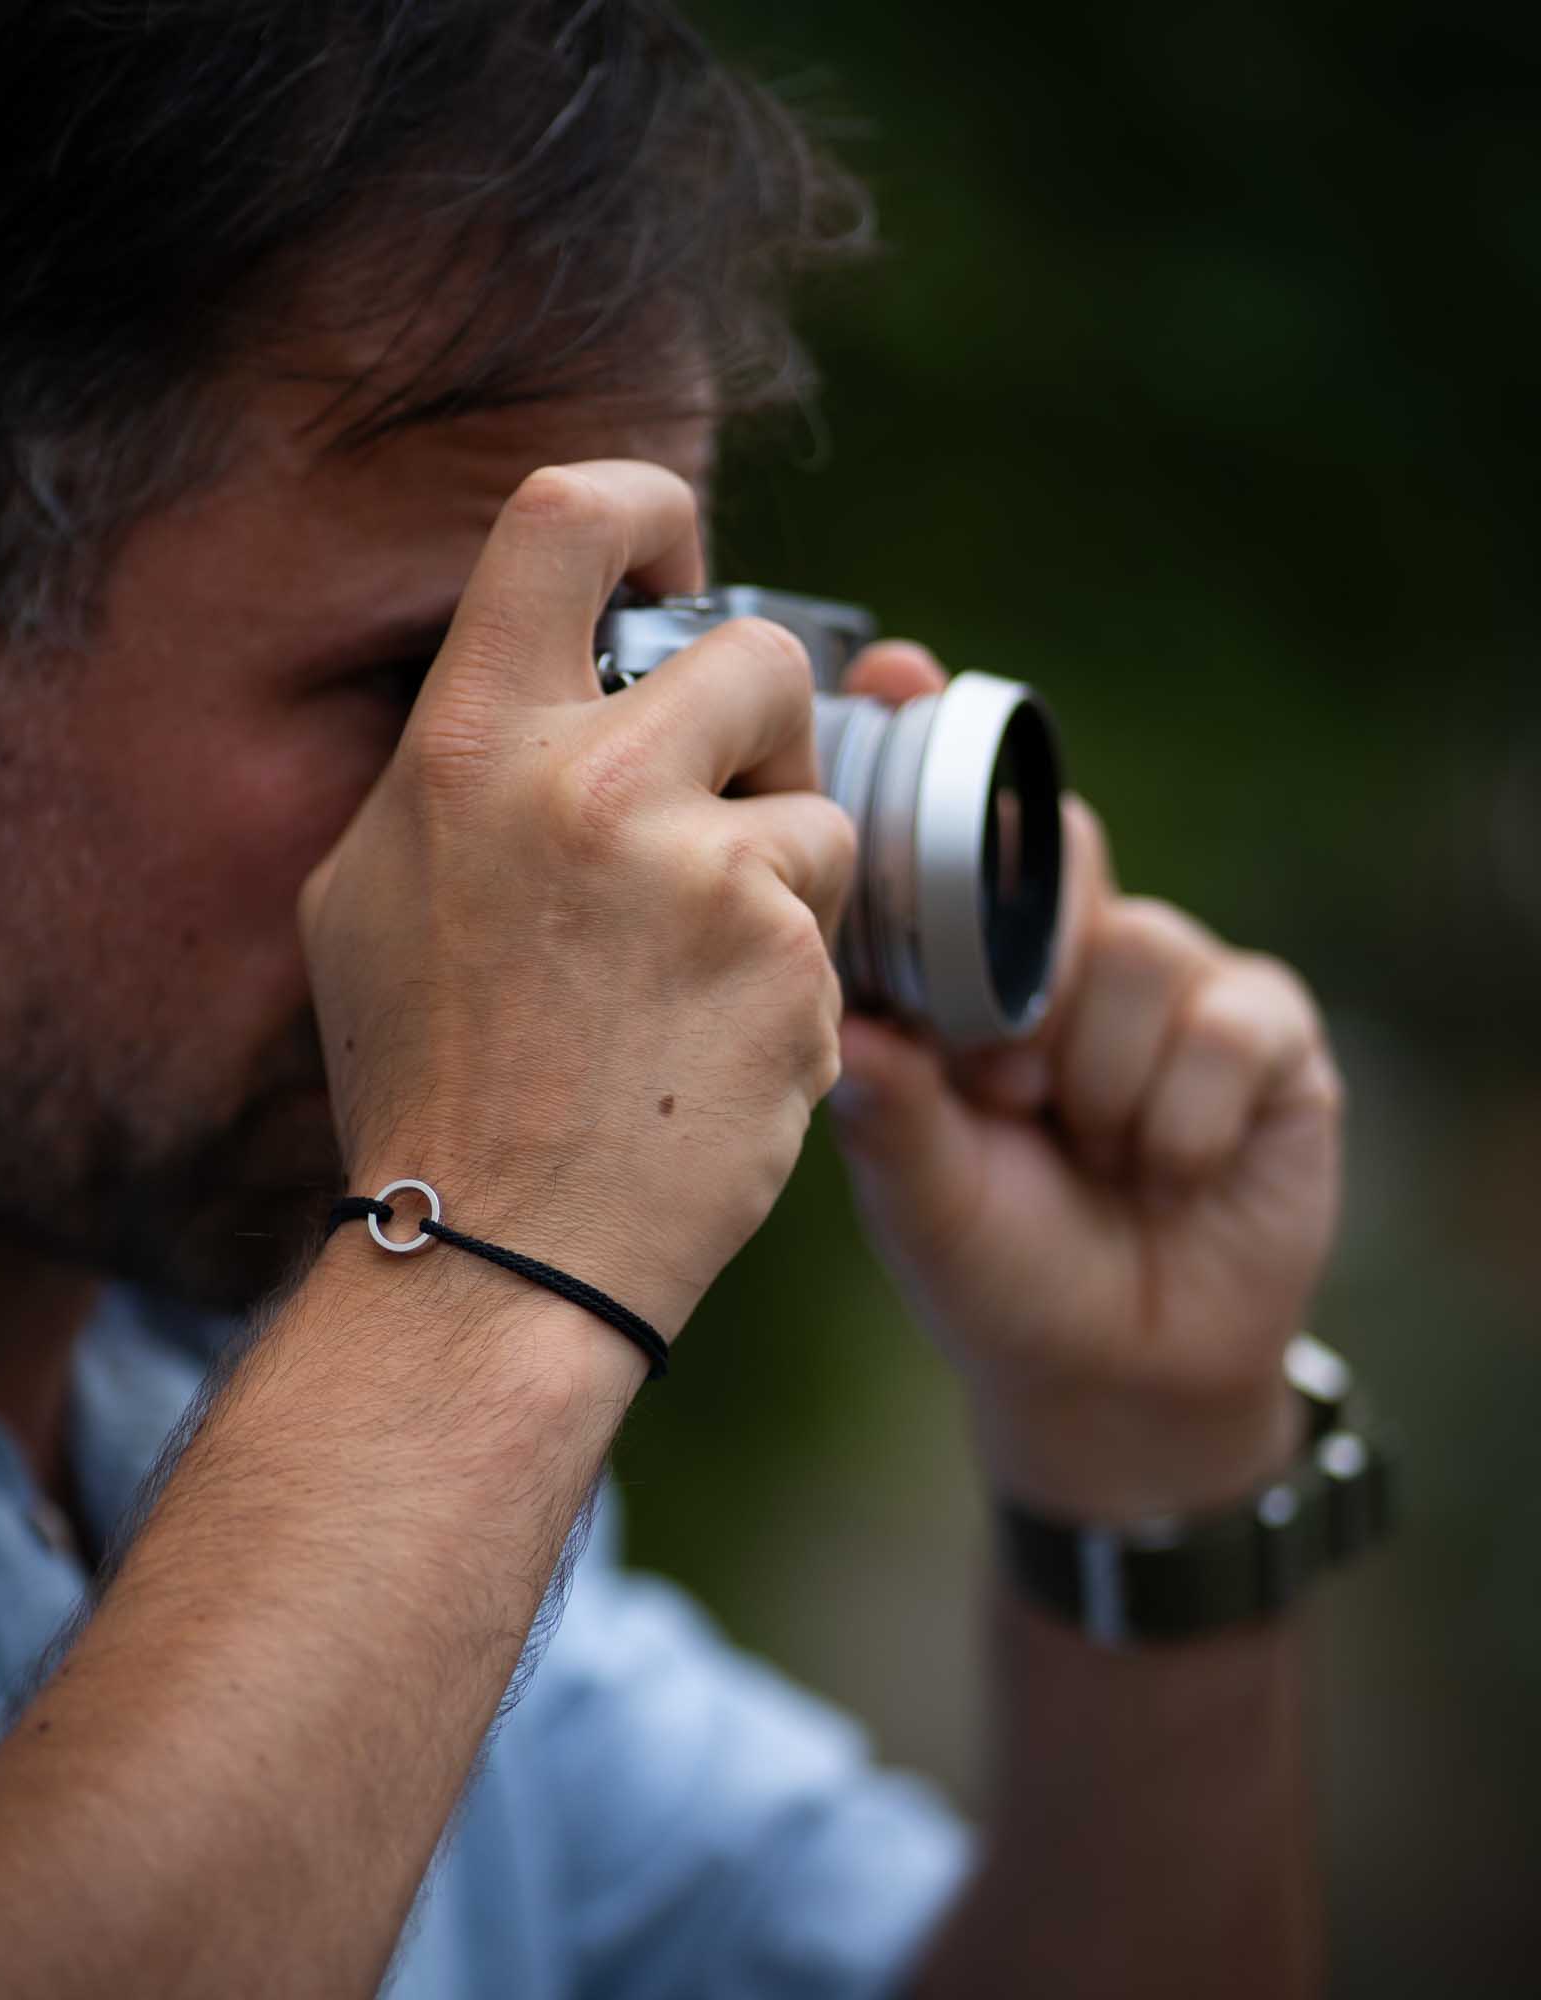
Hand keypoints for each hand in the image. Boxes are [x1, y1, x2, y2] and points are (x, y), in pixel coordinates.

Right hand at [298, 464, 855, 1349]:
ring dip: (779, 879)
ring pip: (814, 812)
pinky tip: (709, 1048)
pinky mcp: (790, 969)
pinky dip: (790, 982)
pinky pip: (828, 931)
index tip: (678, 565)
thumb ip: (467, 766)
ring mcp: (704, 877)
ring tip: (691, 978)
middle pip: (758, 657)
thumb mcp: (371, 889)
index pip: (568, 516)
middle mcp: (589, 784)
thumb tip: (561, 686)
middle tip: (724, 813)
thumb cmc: (422, 1073)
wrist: (488, 1253)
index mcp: (470, 745)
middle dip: (762, 731)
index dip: (647, 510)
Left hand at [828, 644, 1344, 1518]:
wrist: (1109, 1373)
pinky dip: (1179, 1114)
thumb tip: (843, 1005)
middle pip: (1058, 851)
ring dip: (1095, 1074)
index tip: (892, 674)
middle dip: (1025, 961)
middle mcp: (1069, 955)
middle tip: (998, 1075)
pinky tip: (1163, 1169)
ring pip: (1133, 952)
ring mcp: (1174, 985)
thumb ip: (884, 1096)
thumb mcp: (913, 1183)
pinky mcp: (1268, 1038)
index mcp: (969, 972)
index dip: (931, 752)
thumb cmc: (989, 1261)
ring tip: (1075, 1144)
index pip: (954, 835)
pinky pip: (1224, 1023)